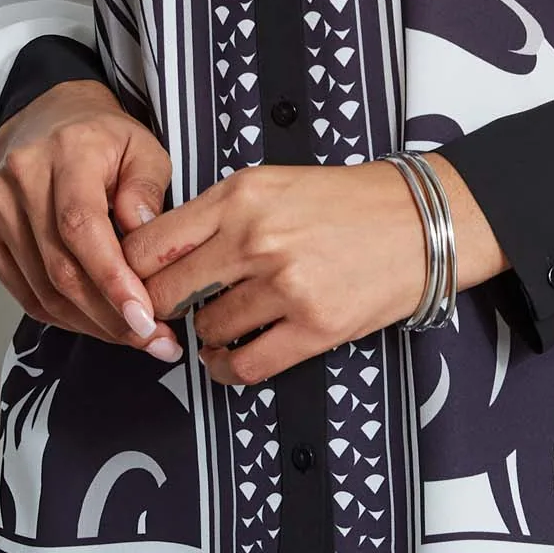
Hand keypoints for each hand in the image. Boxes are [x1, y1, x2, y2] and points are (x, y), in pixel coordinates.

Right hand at [0, 81, 183, 357]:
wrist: (49, 122)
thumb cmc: (105, 141)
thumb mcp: (144, 149)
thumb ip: (147, 189)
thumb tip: (141, 234)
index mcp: (66, 153)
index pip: (81, 227)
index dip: (111, 279)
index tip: (144, 318)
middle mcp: (21, 178)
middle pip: (60, 267)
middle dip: (110, 315)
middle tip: (153, 340)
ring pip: (42, 289)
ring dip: (90, 324)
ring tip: (132, 336)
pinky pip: (24, 292)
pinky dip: (62, 316)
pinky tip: (95, 322)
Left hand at [121, 156, 505, 389]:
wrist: (423, 220)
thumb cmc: (347, 201)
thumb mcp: (272, 183)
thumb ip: (216, 214)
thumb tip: (160, 255)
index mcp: (239, 196)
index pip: (149, 245)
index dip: (130, 273)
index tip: (136, 285)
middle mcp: (255, 239)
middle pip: (166, 293)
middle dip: (159, 311)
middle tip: (167, 317)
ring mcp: (285, 285)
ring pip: (206, 331)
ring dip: (203, 338)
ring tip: (217, 331)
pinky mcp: (315, 327)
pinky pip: (246, 365)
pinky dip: (228, 369)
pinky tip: (231, 360)